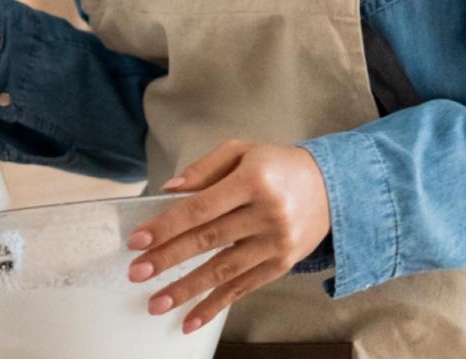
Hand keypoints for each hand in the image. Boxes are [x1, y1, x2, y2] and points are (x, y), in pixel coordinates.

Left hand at [125, 140, 330, 334]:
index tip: (138, 240)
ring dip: (187, 290)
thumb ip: (204, 168)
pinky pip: (243, 288)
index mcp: (252, 180)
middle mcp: (265, 214)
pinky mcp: (281, 266)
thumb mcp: (242, 150)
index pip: (201, 207)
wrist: (331, 187)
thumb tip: (169, 190)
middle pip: (209, 240)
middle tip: (137, 273)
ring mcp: (276, 244)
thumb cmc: (277, 164)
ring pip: (224, 271)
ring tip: (156, 302)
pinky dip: (216, 305)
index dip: (167, 225)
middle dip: (169, 259)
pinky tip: (191, 319)